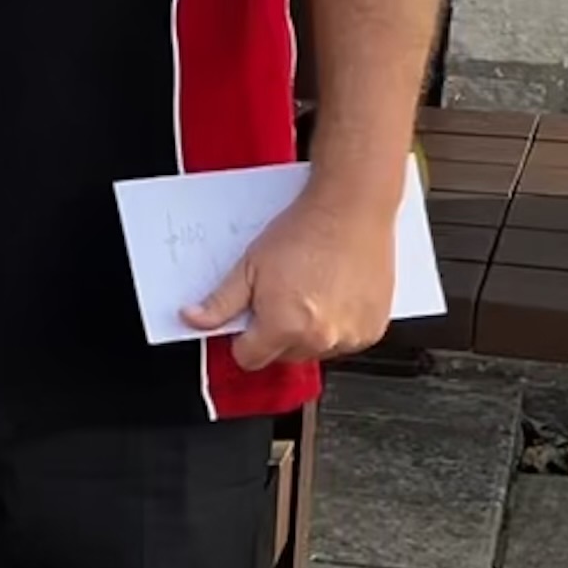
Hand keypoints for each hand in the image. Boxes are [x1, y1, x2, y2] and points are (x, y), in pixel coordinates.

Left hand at [185, 187, 398, 371]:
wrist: (352, 209)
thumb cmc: (305, 232)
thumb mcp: (248, 265)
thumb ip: (219, 302)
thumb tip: (194, 320)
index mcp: (284, 327)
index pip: (249, 359)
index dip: (242, 340)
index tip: (247, 321)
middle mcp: (320, 337)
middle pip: (282, 356)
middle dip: (275, 334)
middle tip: (281, 296)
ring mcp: (351, 336)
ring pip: (315, 350)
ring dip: (308, 332)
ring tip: (309, 292)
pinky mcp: (373, 328)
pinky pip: (346, 341)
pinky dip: (337, 325)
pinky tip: (333, 294)